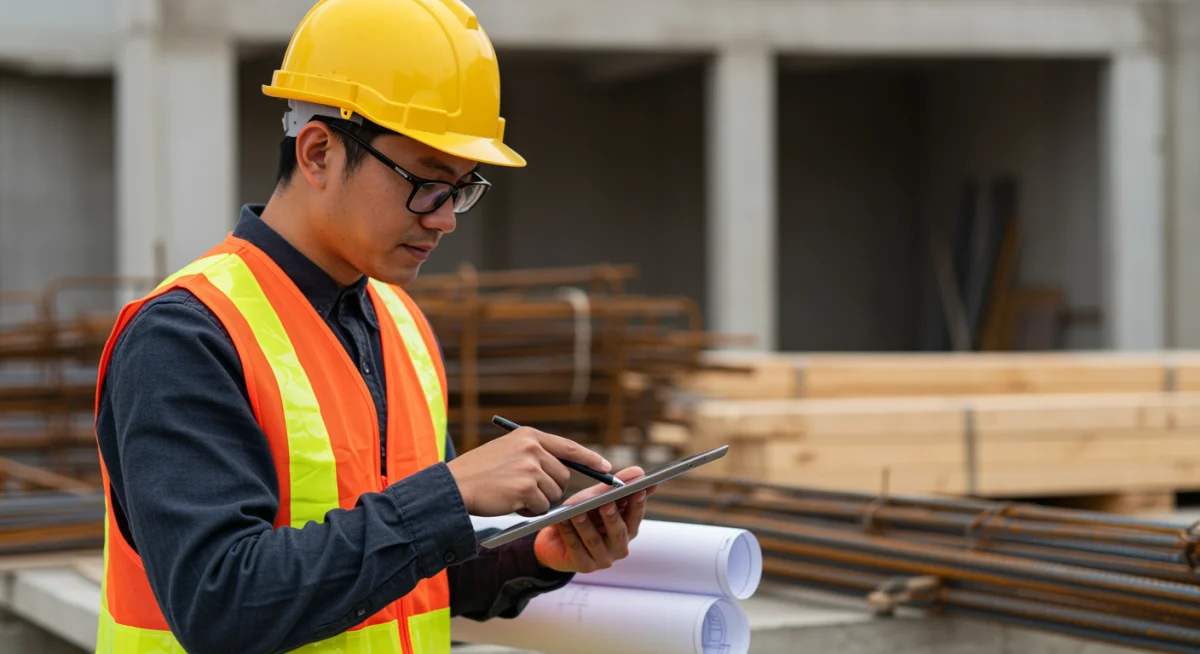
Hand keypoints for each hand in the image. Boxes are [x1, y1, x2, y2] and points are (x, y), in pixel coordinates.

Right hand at [446, 427, 610, 516]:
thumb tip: (564, 470)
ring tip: (512, 495)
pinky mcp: (526, 488)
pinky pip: (542, 507)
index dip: (590, 459)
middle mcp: (532, 448)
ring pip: (553, 494)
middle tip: (525, 491)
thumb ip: (534, 455)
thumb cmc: (479, 473)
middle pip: (563, 477)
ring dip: (538, 502)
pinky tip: (510, 503)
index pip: (569, 447)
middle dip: (550, 489)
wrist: (454, 486)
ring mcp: (530, 468)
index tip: (606, 468)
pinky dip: (529, 511)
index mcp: (529, 435)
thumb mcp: (508, 451)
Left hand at [534, 467, 658, 573]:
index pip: (636, 515)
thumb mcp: (598, 498)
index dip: (638, 503)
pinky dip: (569, 533)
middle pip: (619, 532)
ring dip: (586, 526)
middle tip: (607, 504)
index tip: (637, 490)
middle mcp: (620, 546)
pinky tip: (562, 522)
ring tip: (577, 513)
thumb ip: (616, 486)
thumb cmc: (583, 515)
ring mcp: (603, 559)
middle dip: (612, 517)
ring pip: (595, 541)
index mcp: (628, 529)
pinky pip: (576, 548)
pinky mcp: (585, 566)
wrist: (556, 540)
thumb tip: (640, 472)